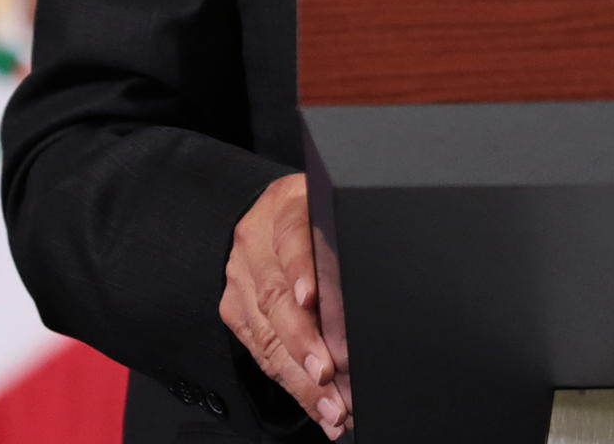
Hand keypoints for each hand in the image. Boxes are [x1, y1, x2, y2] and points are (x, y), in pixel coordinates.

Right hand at [220, 172, 350, 438]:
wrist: (269, 213)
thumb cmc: (314, 215)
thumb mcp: (330, 208)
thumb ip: (342, 236)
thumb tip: (379, 282)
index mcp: (285, 207)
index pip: (291, 234)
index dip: (300, 267)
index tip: (310, 298)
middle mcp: (256, 242)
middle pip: (275, 296)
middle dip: (303, 342)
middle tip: (329, 375)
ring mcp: (241, 277)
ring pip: (267, 334)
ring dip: (300, 378)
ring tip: (331, 407)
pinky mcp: (235, 309)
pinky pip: (260, 351)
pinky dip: (290, 383)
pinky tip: (316, 404)